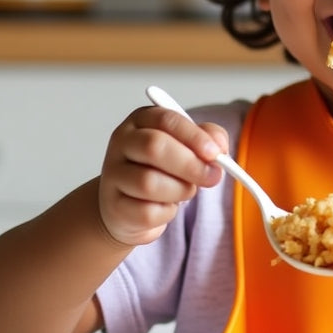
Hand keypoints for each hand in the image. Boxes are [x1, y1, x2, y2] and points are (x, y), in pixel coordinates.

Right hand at [97, 105, 226, 246]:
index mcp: (141, 121)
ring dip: (180, 190)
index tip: (216, 152)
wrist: (129, 207)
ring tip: (185, 191)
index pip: (166, 120)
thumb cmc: (163, 171)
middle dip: (190, 164)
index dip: (194, 136)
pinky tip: (166, 207)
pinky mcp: (115, 207)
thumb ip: (208, 139)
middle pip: (154, 147)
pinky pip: (147, 212)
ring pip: (149, 182)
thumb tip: (219, 147)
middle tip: (213, 176)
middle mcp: (122, 144)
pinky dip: (167, 213)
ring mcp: (114, 176)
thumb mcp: (188, 147)